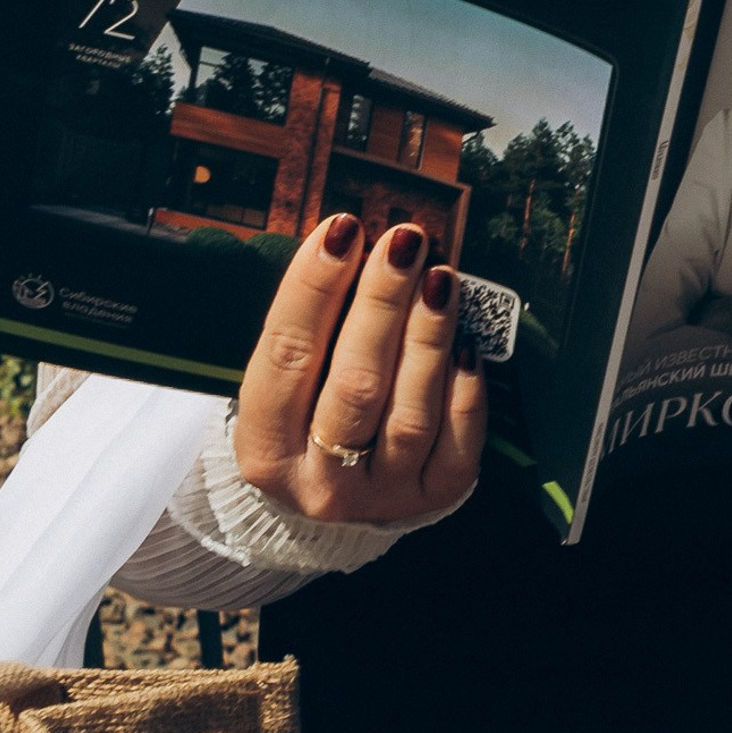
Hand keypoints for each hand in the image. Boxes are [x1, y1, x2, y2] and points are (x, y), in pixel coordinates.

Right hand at [233, 214, 486, 523]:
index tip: (343, 228)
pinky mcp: (433, 500)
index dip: (314, 287)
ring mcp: (381, 496)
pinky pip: (457, 443)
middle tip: (404, 241)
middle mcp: (320, 482)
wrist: (332, 504)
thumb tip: (352, 240)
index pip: (287, 355)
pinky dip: (464, 389)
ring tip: (440, 278)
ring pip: (410, 414)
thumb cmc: (305, 417)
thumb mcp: (281, 385)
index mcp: (265, 447)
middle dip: (383, 303)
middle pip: (355, 384)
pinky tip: (466, 342)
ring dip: (428, 336)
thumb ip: (311, 326)